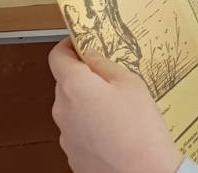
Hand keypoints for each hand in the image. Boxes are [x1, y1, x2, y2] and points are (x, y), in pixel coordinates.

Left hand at [49, 39, 180, 172]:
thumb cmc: (140, 131)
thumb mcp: (131, 83)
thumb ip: (106, 65)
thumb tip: (92, 56)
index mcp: (74, 86)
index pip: (57, 55)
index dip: (68, 46)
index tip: (81, 43)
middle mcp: (63, 110)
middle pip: (65, 82)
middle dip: (84, 77)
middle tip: (109, 77)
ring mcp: (65, 134)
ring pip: (72, 108)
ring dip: (88, 103)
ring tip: (118, 109)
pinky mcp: (72, 154)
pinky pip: (78, 130)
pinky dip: (90, 126)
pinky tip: (114, 130)